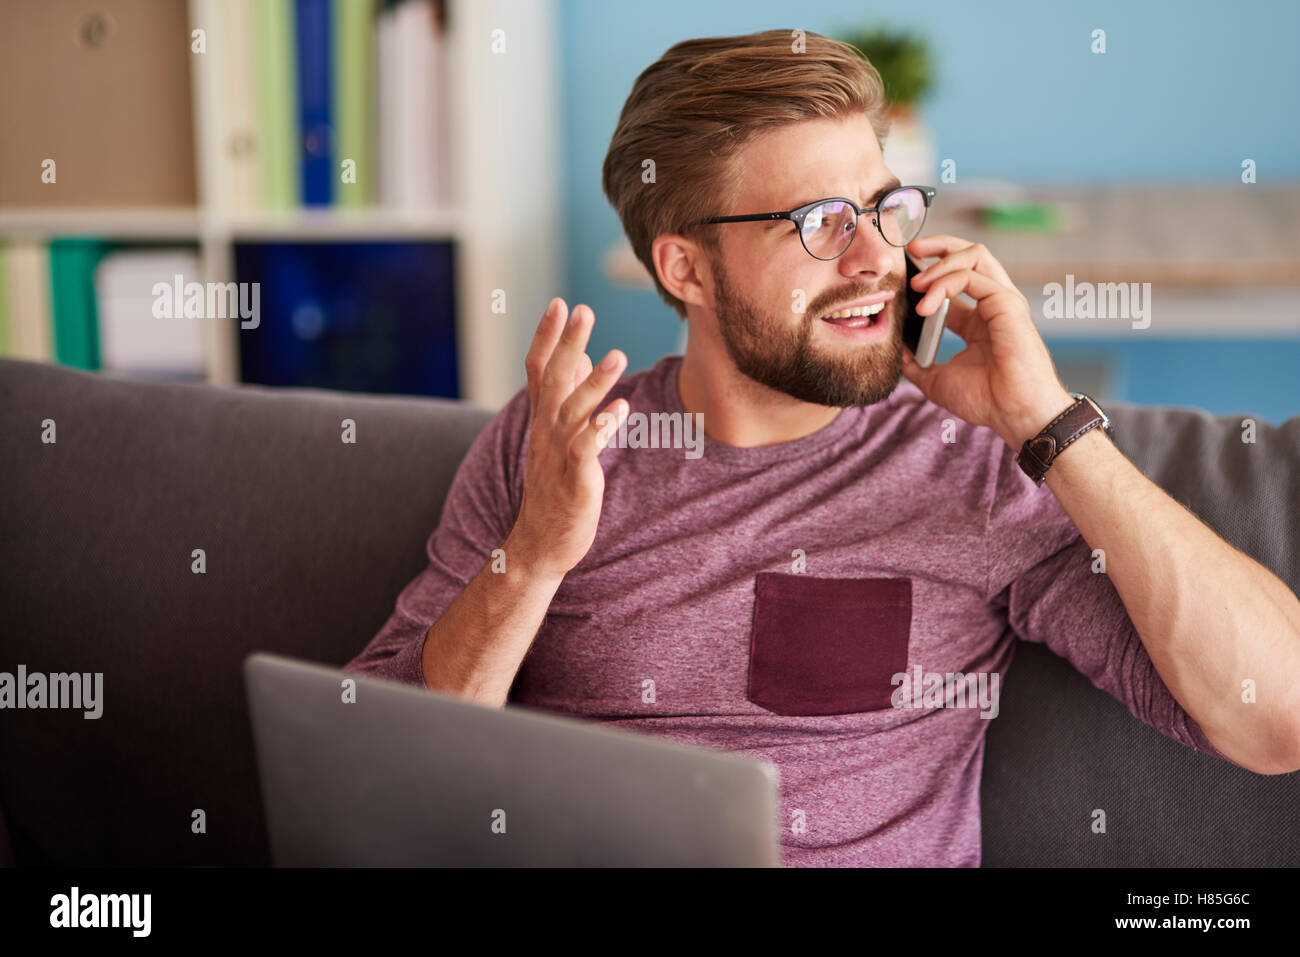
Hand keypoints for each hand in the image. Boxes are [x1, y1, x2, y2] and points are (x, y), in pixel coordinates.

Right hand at [508, 299, 628, 579]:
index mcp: (542, 420)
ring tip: (616, 355)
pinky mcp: (573, 481)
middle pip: (553, 380)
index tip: (560, 302)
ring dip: (593, 383)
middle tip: (581, 309)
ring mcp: (557, 456)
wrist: (539, 545)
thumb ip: (568, 398)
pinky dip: (600, 428)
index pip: (539, 370)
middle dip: (567, 344)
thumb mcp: (558, 439)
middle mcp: (545, 432)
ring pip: (571, 411)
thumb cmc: (554, 489)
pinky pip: (584, 450)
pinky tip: (621, 410)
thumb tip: (584, 358)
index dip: (547, 336)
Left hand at [899, 235, 1072, 447]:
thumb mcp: (937, 381)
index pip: (955, 280)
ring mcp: (1002, 301)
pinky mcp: (1008, 304)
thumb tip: (896, 353)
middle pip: (970, 255)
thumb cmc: (986, 401)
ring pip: (975, 255)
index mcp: (978, 321)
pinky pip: (974, 275)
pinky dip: (946, 282)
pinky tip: (927, 303)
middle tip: (911, 249)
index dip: (928, 273)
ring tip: (917, 284)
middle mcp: (992, 305)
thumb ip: (917, 365)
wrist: (1013, 414)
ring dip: (940, 262)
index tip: (903, 277)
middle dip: (939, 245)